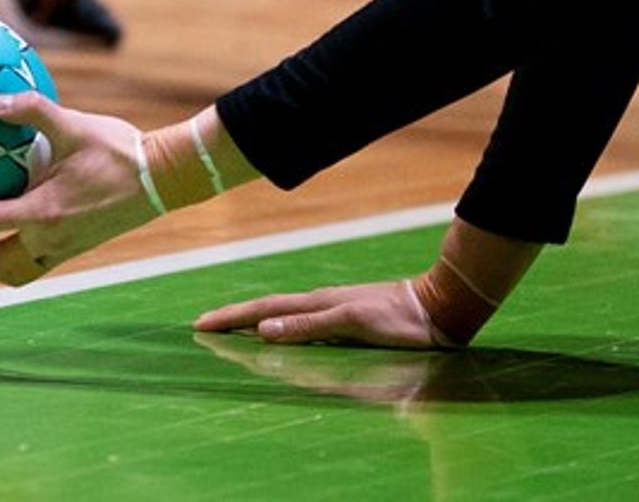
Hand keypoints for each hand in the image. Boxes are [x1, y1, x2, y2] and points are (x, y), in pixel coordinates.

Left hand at [0, 95, 160, 285]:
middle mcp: (49, 240)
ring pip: (13, 272)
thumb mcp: (73, 125)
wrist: (165, 178)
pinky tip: (4, 228)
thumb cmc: (121, 151)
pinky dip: (9, 254)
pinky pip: (32, 262)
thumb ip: (30, 110)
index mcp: (42, 215)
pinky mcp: (76, 247)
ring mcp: (64, 249)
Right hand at [194, 279, 456, 348]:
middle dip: (236, 316)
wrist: (437, 307)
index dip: (233, 317)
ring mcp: (334, 309)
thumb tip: (263, 331)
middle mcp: (320, 303)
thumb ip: (309, 326)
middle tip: (206, 324)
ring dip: (256, 321)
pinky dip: (282, 326)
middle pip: (268, 309)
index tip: (201, 323)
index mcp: (316, 303)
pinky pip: (303, 322)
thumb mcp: (353, 323)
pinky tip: (286, 334)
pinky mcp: (349, 318)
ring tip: (235, 328)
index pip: (264, 310)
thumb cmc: (398, 320)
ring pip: (284, 314)